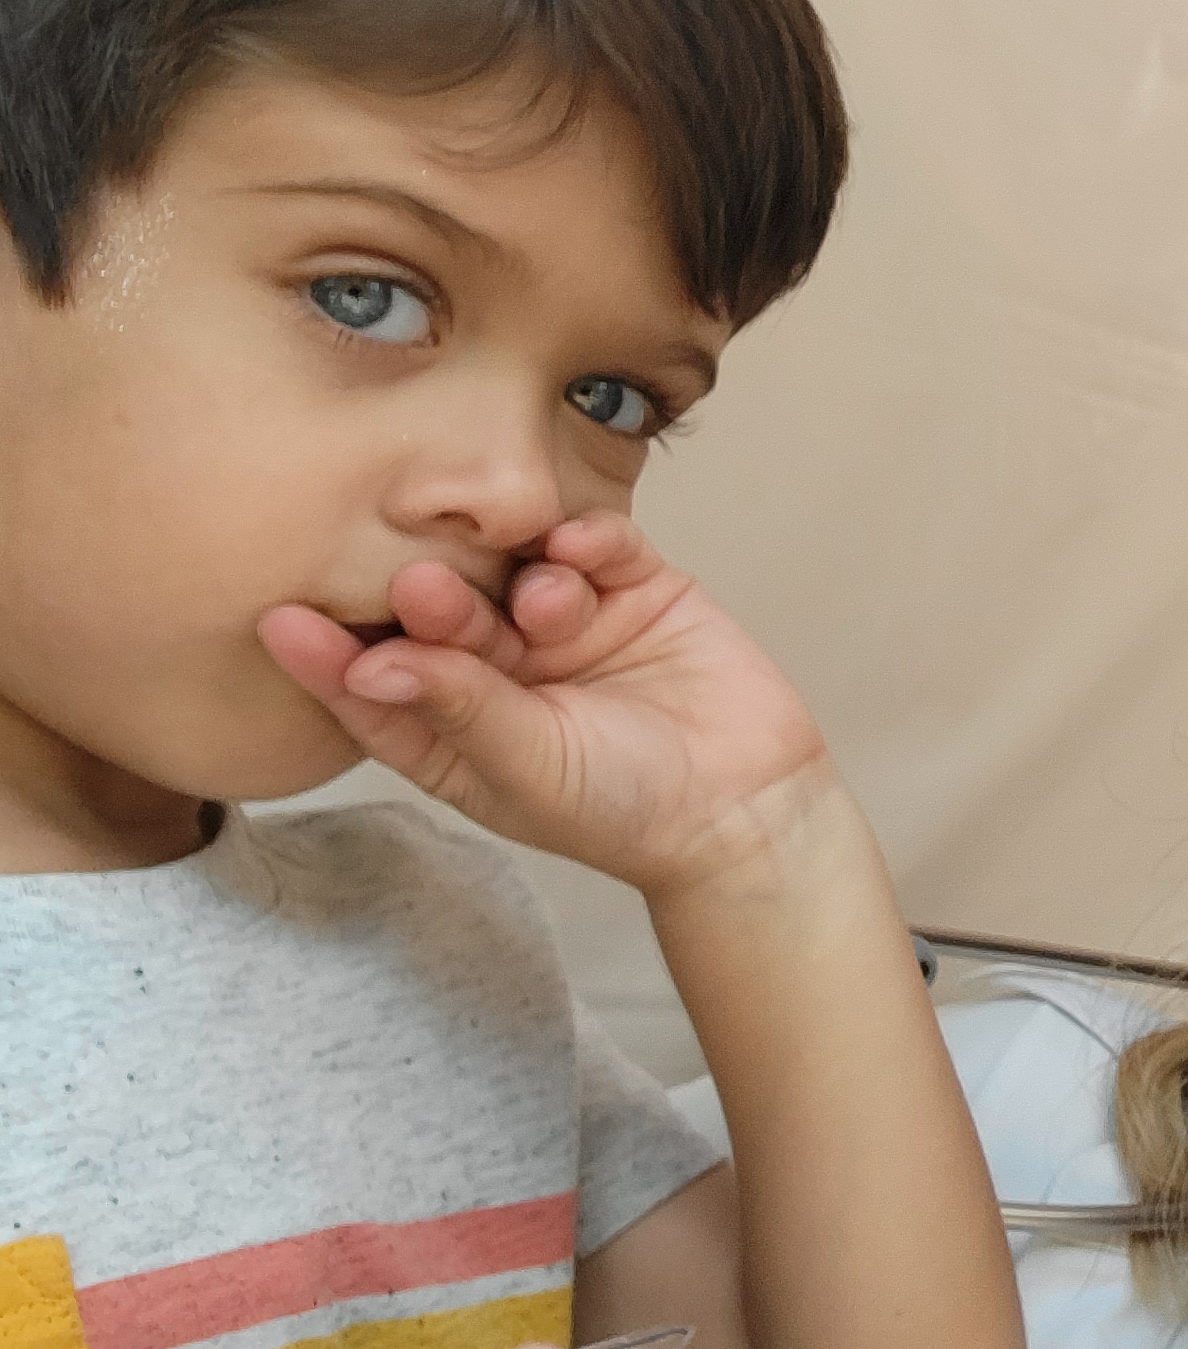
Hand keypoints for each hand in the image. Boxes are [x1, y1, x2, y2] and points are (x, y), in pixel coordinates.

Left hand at [257, 515, 837, 902]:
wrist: (746, 807)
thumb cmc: (626, 809)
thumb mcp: (529, 767)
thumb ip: (457, 708)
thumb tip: (367, 666)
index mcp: (455, 728)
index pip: (376, 684)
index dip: (329, 656)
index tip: (280, 620)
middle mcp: (501, 668)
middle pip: (444, 617)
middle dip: (431, 600)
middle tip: (421, 584)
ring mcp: (567, 623)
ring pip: (517, 570)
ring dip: (517, 573)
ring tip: (541, 600)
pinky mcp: (633, 589)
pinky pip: (597, 545)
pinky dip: (586, 540)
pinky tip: (583, 551)